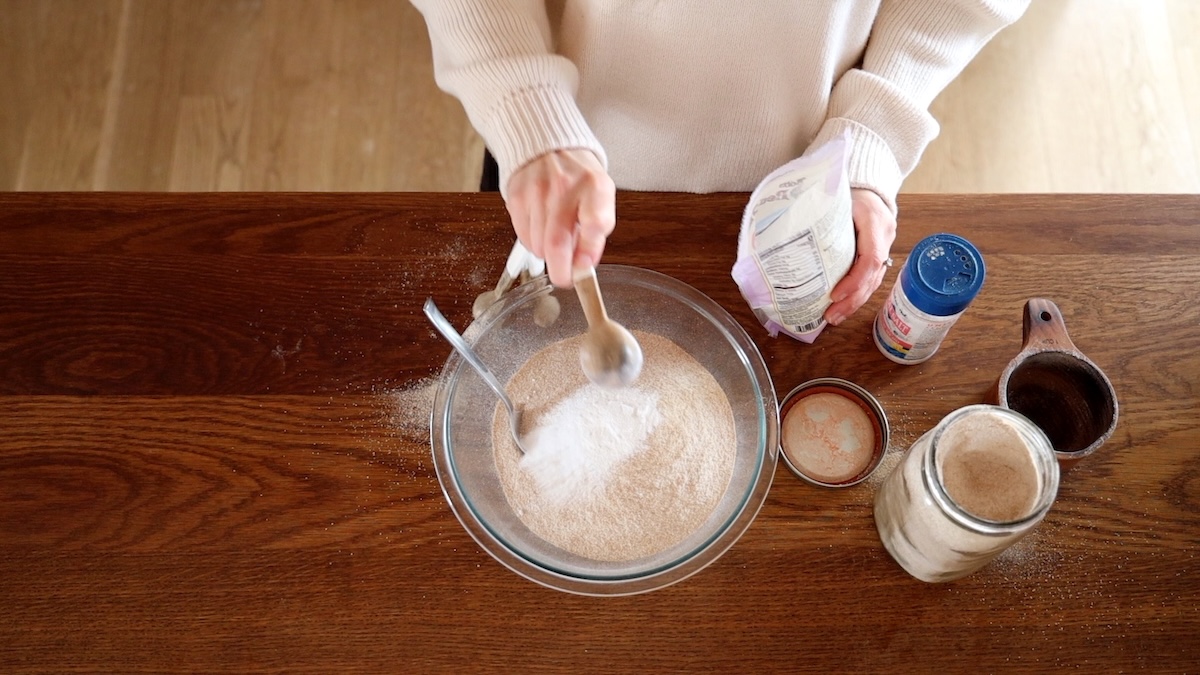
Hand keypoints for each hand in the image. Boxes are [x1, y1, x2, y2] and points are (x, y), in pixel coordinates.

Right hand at [505, 149, 615, 287]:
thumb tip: (584, 265)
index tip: (584, 268)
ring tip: (555, 240)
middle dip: (560, 270)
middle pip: (557, 243)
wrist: (548, 146)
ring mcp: (537, 191)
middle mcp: (565, 186)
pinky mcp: (517, 197)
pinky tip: (541, 228)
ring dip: (547, 254)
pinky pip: (523, 236)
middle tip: (565, 277)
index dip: (589, 250)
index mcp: (594, 186)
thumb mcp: (600, 197)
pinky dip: (533, 242)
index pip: (595, 222)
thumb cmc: (579, 178)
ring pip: (537, 245)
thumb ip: (596, 231)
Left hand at [824, 188, 896, 325]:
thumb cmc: (849, 190)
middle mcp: (884, 237)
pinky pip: (871, 278)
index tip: (835, 295)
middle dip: (852, 299)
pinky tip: (844, 307)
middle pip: (872, 276)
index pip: (870, 258)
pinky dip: (857, 294)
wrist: (870, 186)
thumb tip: (788, 232)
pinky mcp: (879, 254)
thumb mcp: (836, 197)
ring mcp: (885, 246)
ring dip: (854, 302)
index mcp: (875, 221)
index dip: (854, 280)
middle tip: (831, 316)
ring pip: (874, 281)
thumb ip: (820, 213)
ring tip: (834, 317)